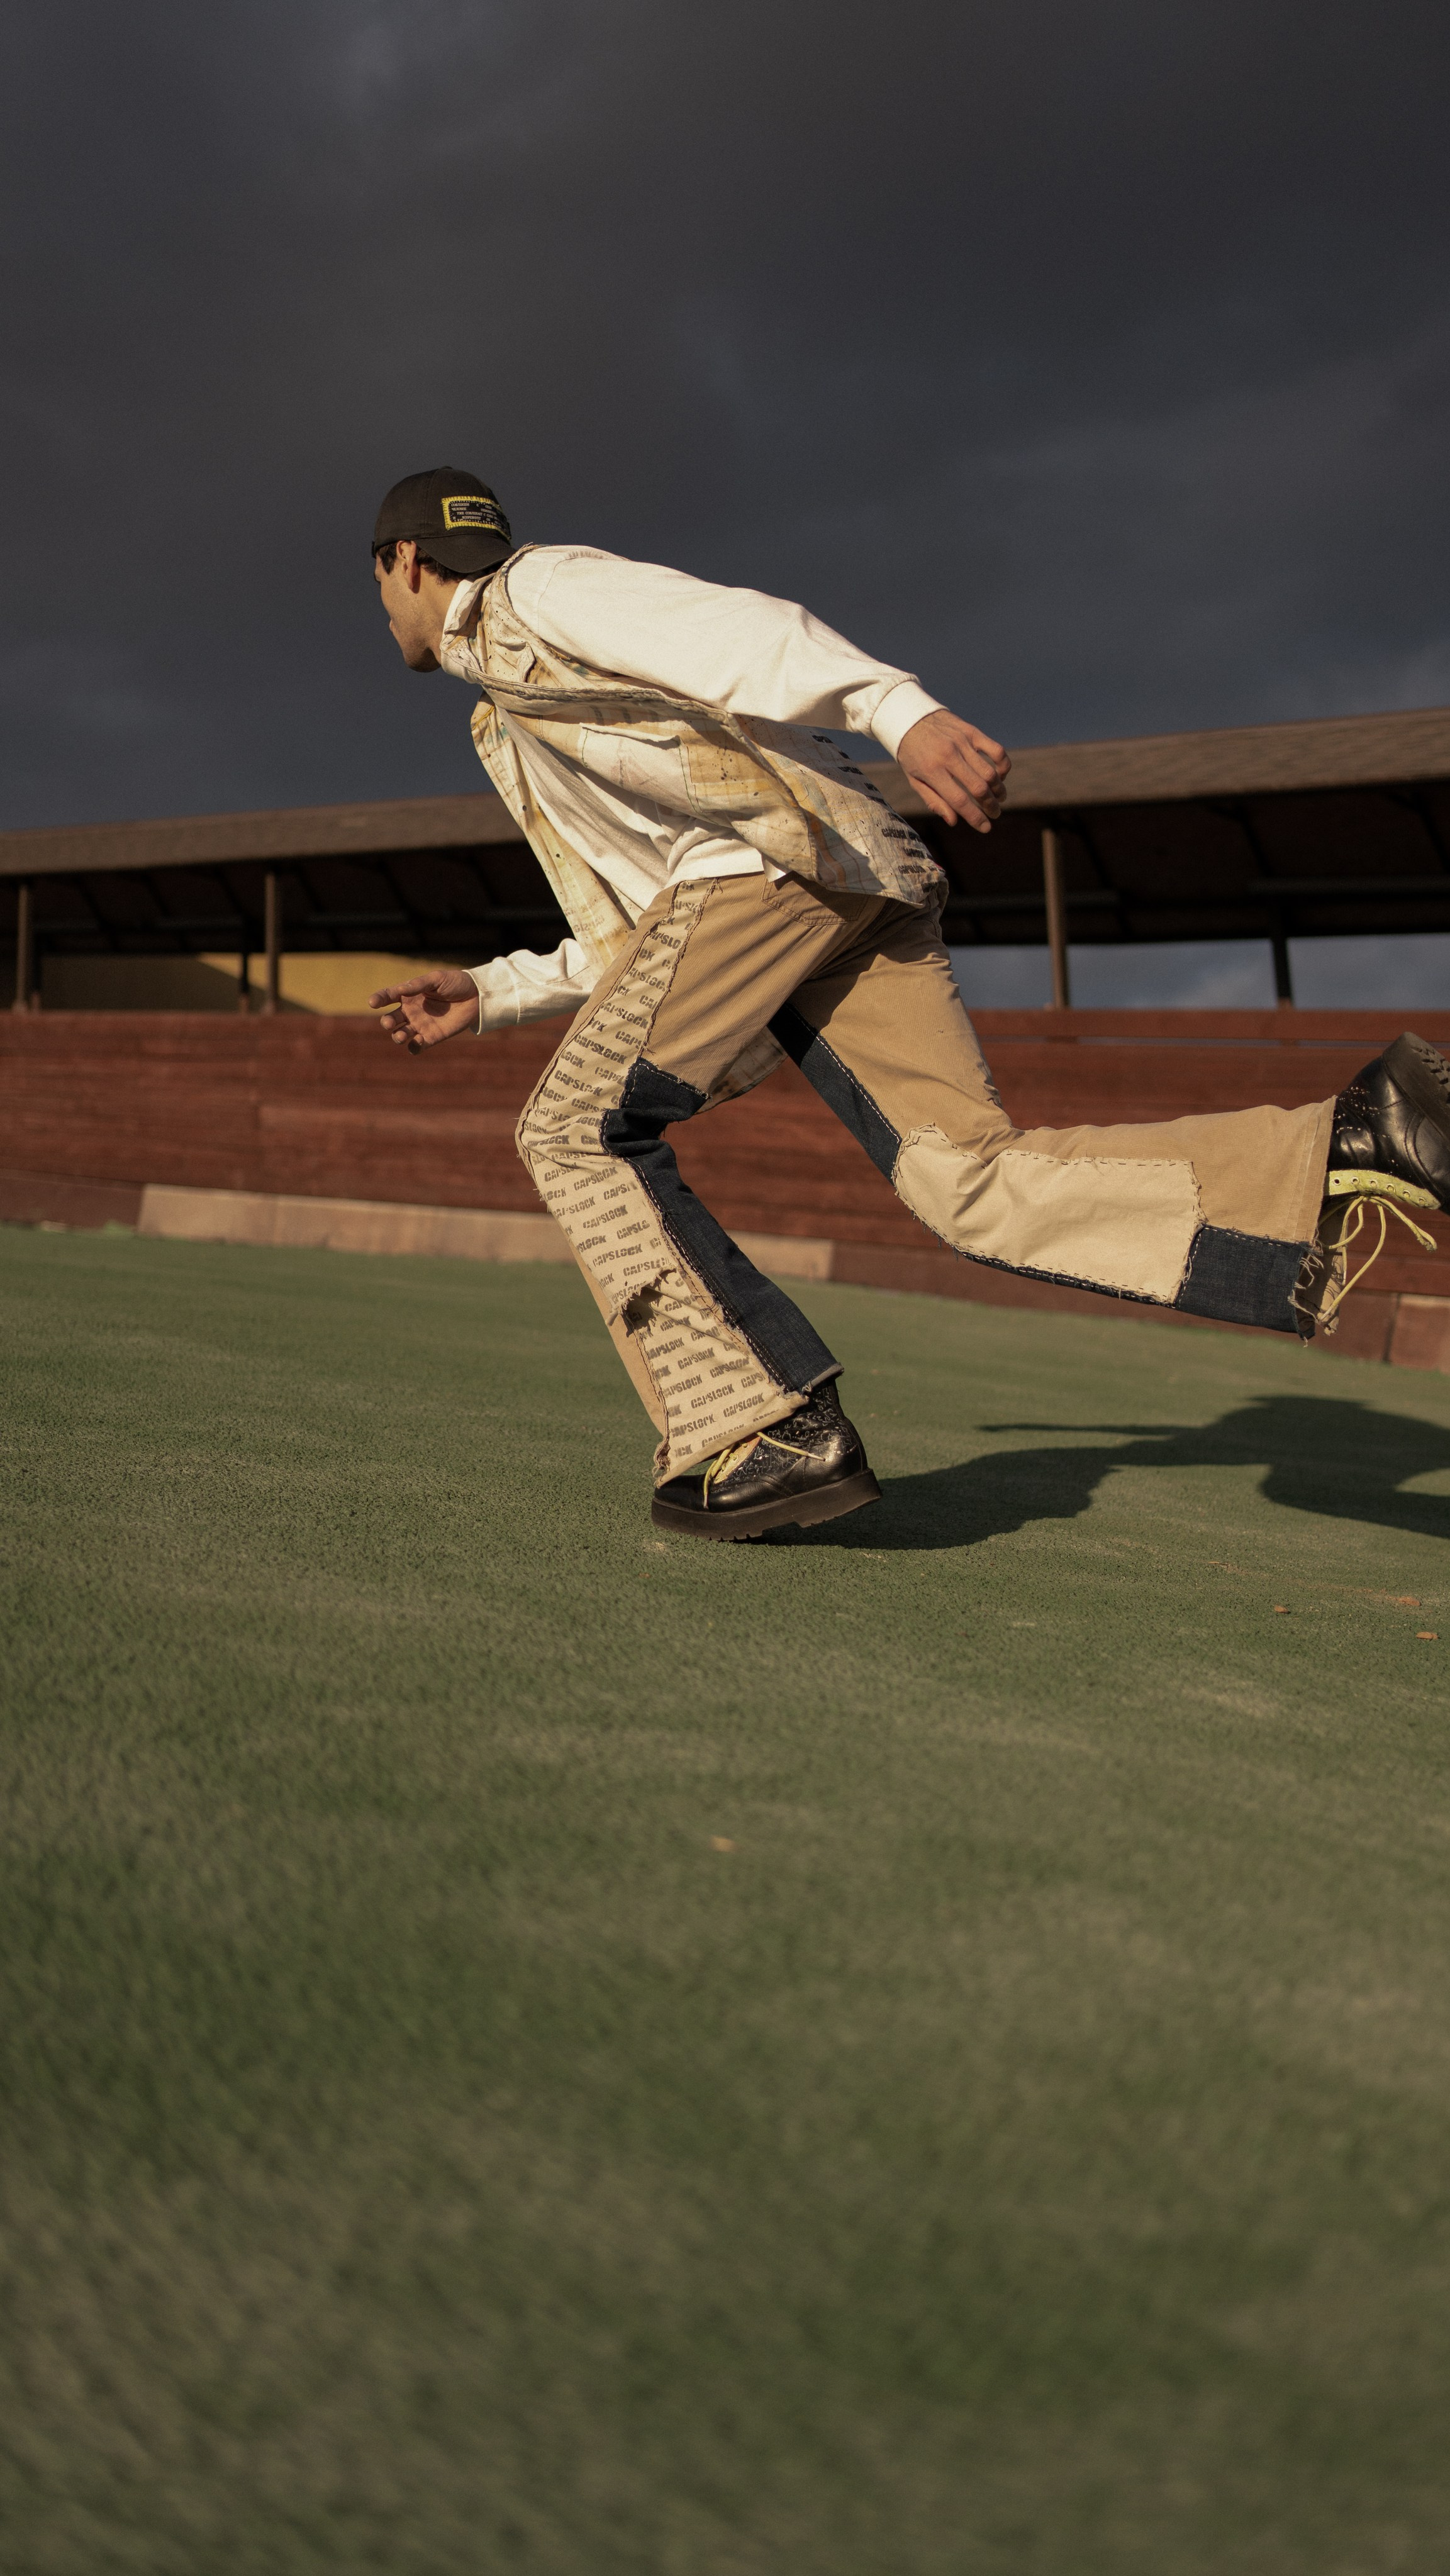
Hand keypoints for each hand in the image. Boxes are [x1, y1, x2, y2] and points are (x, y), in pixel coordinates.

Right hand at [368, 968, 479, 1053]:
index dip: (378, 999)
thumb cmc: (455, 983)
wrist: (476, 997)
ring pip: (400, 1034)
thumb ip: (418, 984)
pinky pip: (417, 1046)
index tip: (373, 1002)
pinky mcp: (431, 1037)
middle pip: (391, 1019)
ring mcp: (420, 1025)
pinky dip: (414, 1047)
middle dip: (387, 1022)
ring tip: (401, 1035)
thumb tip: (400, 990)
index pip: (387, 996)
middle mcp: (410, 1011)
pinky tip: (417, 1042)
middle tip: (390, 1022)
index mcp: (408, 994)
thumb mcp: (437, 979)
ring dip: (397, 1036)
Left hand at [896, 709, 1009, 832]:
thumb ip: (934, 801)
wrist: (909, 717)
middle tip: (995, 814)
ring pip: (989, 771)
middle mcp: (948, 756)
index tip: (986, 828)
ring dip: (998, 789)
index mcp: (932, 771)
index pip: (959, 800)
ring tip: (999, 798)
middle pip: (978, 788)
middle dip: (990, 806)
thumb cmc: (911, 754)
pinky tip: (1000, 775)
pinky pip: (996, 750)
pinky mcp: (971, 731)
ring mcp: (962, 742)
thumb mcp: (914, 780)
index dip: (975, 818)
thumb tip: (953, 821)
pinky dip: (1003, 765)